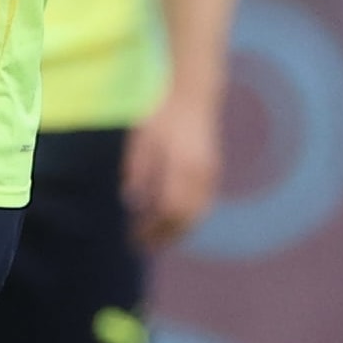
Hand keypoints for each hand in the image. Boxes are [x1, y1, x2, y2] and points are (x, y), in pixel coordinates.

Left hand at [123, 88, 224, 248]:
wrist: (194, 95)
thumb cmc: (162, 115)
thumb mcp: (142, 139)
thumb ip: (137, 170)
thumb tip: (130, 203)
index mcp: (181, 165)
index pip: (167, 209)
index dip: (152, 228)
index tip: (133, 237)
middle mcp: (200, 173)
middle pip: (184, 218)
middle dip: (163, 236)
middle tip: (142, 246)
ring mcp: (210, 174)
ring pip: (197, 215)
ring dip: (177, 232)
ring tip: (156, 241)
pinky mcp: (213, 172)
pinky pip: (203, 205)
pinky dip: (188, 220)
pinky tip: (171, 224)